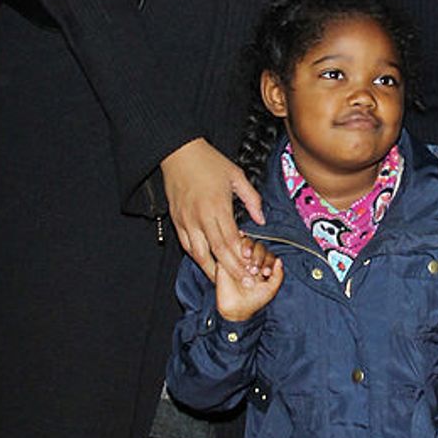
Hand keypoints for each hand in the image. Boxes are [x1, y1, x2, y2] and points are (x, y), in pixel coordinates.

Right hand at [160, 137, 264, 281]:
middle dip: (231, 271)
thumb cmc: (209, 162)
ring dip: (212, 270)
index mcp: (218, 206)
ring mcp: (186, 220)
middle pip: (216, 252)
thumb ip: (252, 199)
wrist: (179, 152)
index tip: (252, 271)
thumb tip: (261, 220)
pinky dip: (197, 256)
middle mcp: (200, 217)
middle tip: (244, 284)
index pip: (231, 241)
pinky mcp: (176, 220)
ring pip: (198, 254)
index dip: (242, 259)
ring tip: (224, 281)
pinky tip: (207, 263)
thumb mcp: (236, 175)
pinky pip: (186, 244)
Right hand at [216, 236, 283, 321]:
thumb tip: (279, 260)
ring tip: (246, 263)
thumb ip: (278, 276)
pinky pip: (230, 247)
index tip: (265, 273)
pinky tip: (238, 256)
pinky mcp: (225, 259)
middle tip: (254, 271)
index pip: (268, 254)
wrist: (236, 309)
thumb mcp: (271, 289)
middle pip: (258, 247)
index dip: (268, 261)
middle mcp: (252, 259)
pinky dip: (235, 247)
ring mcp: (239, 257)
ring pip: (245, 243)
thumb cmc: (255, 300)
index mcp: (263, 265)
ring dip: (248, 248)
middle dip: (258, 256)